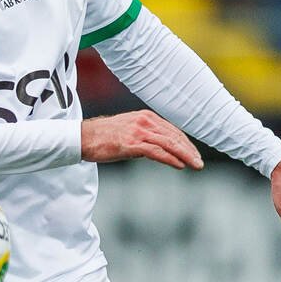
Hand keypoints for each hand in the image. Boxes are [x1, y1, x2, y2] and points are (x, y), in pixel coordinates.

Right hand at [79, 111, 203, 169]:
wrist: (82, 137)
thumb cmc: (101, 137)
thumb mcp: (127, 131)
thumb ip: (144, 137)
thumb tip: (156, 150)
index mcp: (145, 117)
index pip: (172, 130)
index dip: (185, 143)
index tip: (193, 154)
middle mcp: (144, 121)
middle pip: (174, 136)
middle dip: (189, 150)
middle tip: (199, 162)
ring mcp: (138, 131)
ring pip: (169, 143)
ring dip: (185, 155)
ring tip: (195, 165)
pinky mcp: (131, 143)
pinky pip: (157, 151)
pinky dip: (170, 159)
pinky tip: (179, 165)